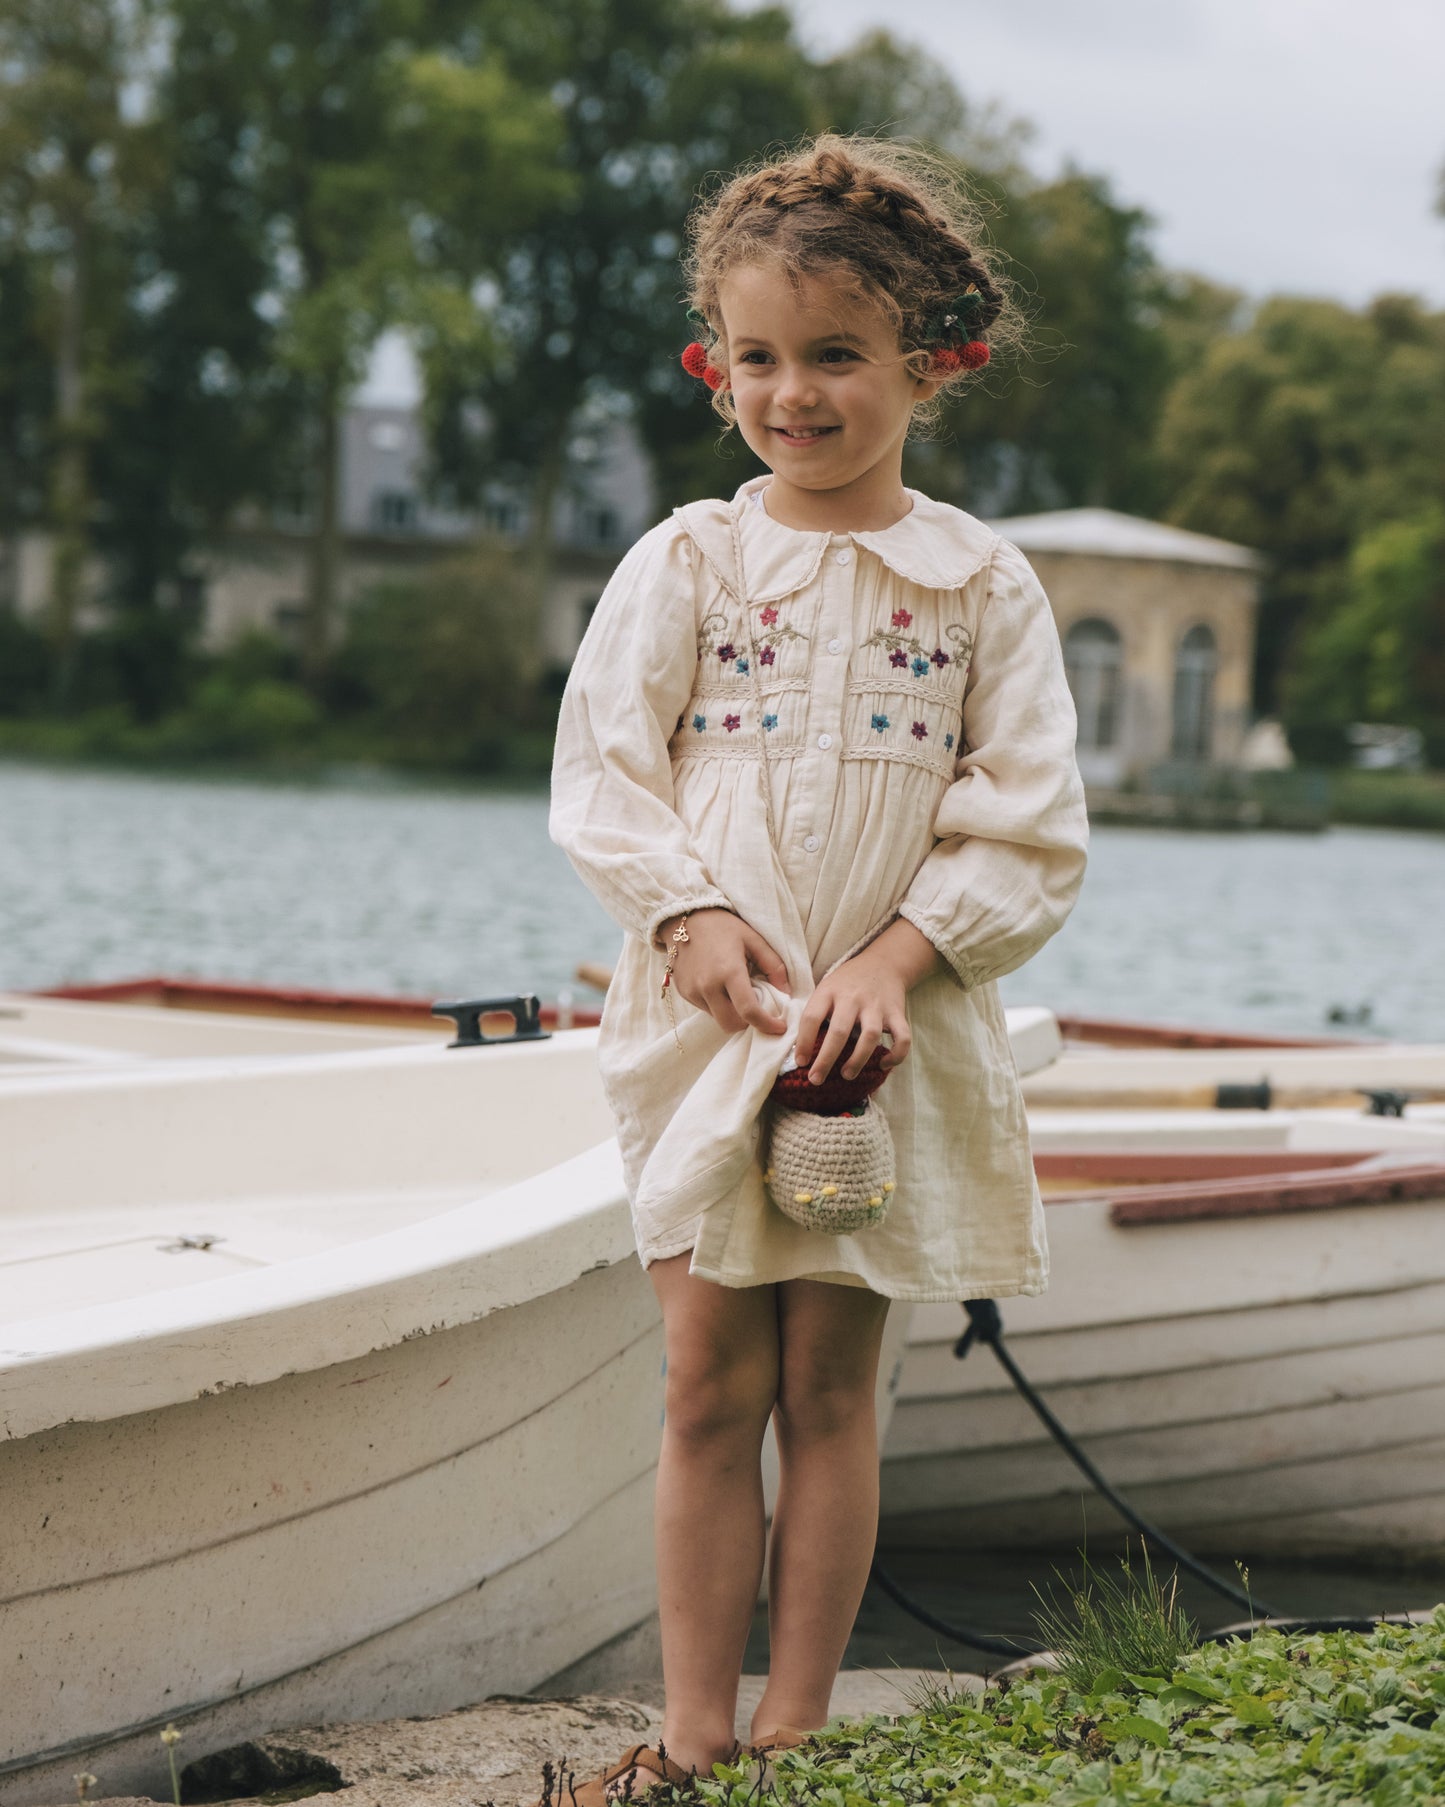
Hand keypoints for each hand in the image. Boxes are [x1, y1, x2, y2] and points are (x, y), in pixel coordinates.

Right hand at [658, 908, 790, 1035]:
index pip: (749, 1011)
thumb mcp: (754, 939)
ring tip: (737, 993)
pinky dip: (718, 1005)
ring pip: (718, 1019)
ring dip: (732, 1014)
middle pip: (731, 1024)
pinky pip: (705, 1009)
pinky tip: (720, 986)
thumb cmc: (724, 926)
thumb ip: (773, 966)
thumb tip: (787, 992)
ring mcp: (693, 990)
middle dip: (748, 1023)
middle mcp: (707, 985)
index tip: (780, 1027)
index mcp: (728, 971)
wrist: (685, 917)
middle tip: (758, 1010)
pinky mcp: (684, 992)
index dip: (767, 1024)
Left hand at [795, 918, 941, 1083]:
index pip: (811, 1017)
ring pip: (870, 1036)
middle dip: (826, 1059)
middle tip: (816, 1080)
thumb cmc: (848, 982)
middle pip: (839, 1031)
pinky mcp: (897, 1013)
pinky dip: (896, 1055)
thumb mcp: (826, 987)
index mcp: (830, 991)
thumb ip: (817, 1012)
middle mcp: (853, 998)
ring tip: (846, 1075)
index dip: (804, 1042)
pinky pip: (902, 1037)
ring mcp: (876, 1006)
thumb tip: (800, 1049)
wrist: (884, 962)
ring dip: (858, 1060)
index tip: (801, 1062)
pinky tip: (884, 1064)